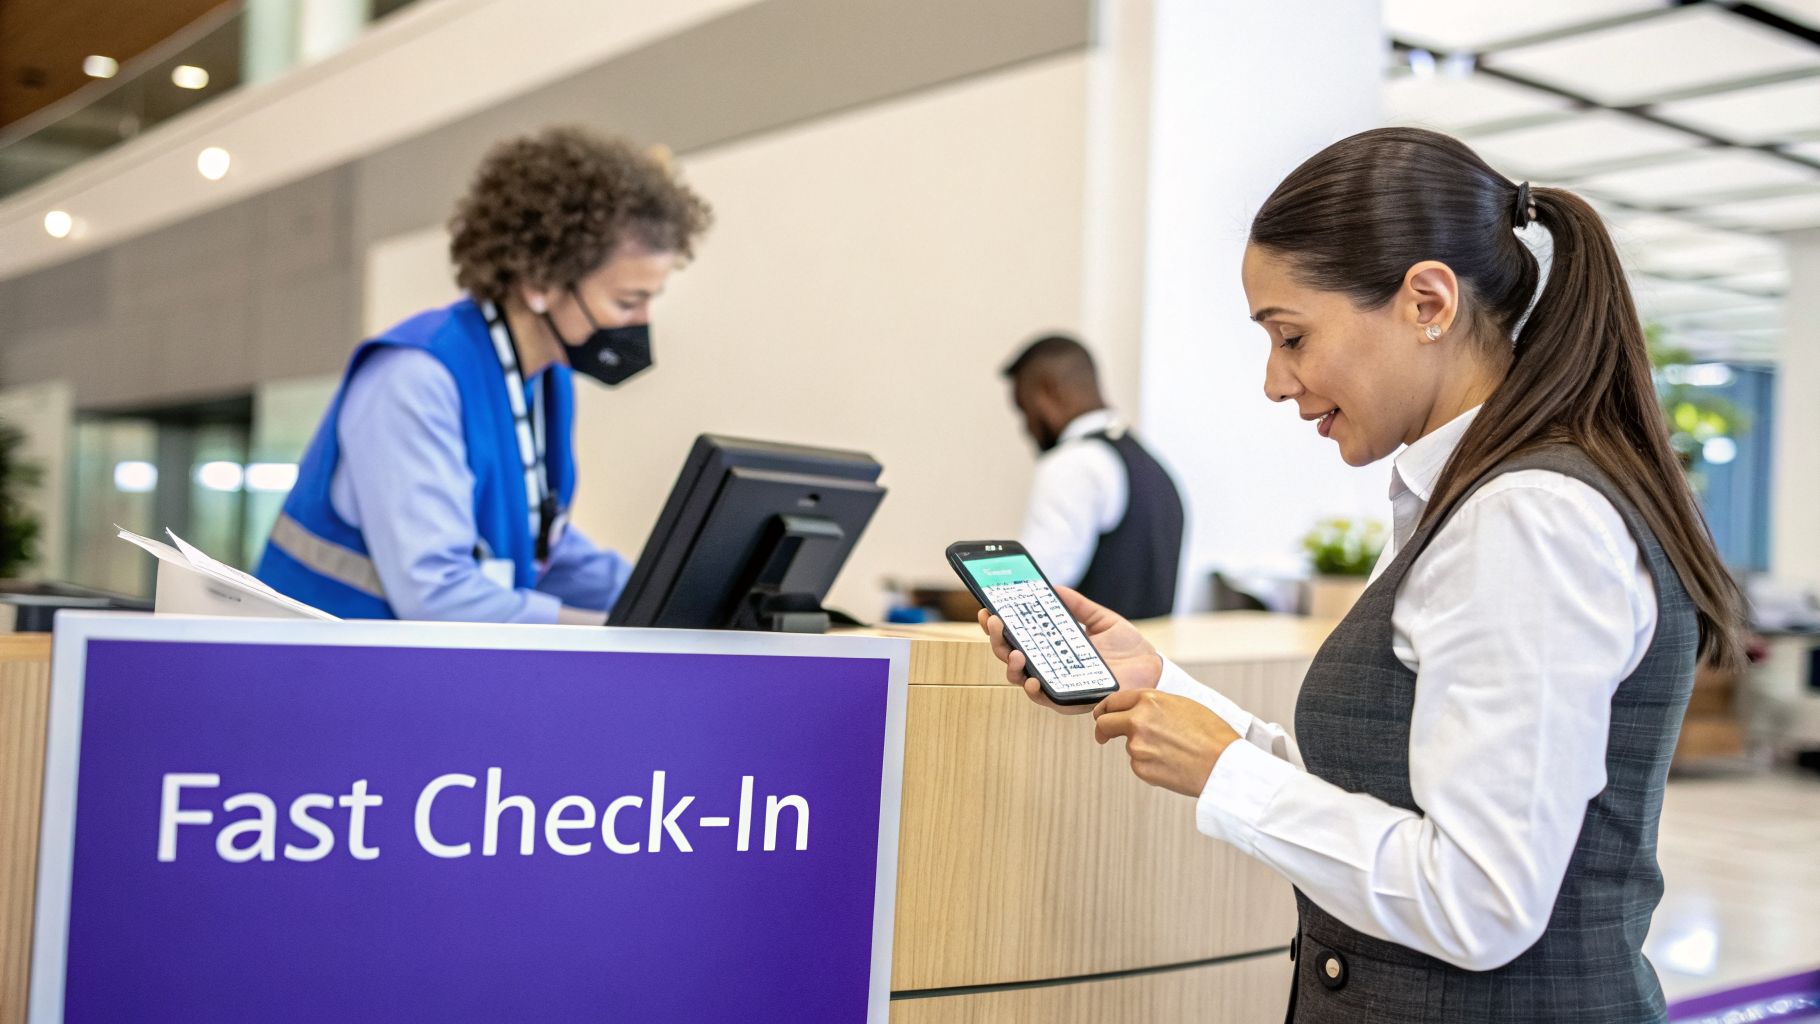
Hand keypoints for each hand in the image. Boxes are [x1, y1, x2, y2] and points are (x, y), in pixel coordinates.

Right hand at [977, 586, 1162, 714]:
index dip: (999, 625)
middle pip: (1010, 655)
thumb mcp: (1100, 618)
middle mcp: (1049, 666)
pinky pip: (1045, 699)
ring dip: (1010, 665)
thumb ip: (1077, 605)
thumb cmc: (1127, 646)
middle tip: (995, 621)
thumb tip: (1054, 587)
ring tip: (1014, 650)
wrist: (1151, 666)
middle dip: (997, 639)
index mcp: (1052, 646)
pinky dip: (1034, 690)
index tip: (987, 609)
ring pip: (1020, 678)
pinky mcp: (1070, 700)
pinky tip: (1031, 678)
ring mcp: (1057, 684)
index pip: (1017, 636)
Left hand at [1092, 689, 1240, 796]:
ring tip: (1173, 751)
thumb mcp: (1182, 704)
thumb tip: (1138, 710)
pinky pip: (1139, 765)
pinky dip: (1151, 765)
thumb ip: (1155, 705)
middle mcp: (1137, 721)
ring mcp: (1136, 746)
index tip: (1102, 715)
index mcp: (1149, 700)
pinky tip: (1172, 764)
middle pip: (1104, 724)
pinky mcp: (1140, 768)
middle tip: (1103, 736)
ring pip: (1128, 747)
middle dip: (1102, 730)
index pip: (1113, 701)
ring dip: (1142, 749)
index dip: (1104, 709)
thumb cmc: (1211, 734)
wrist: (1222, 764)